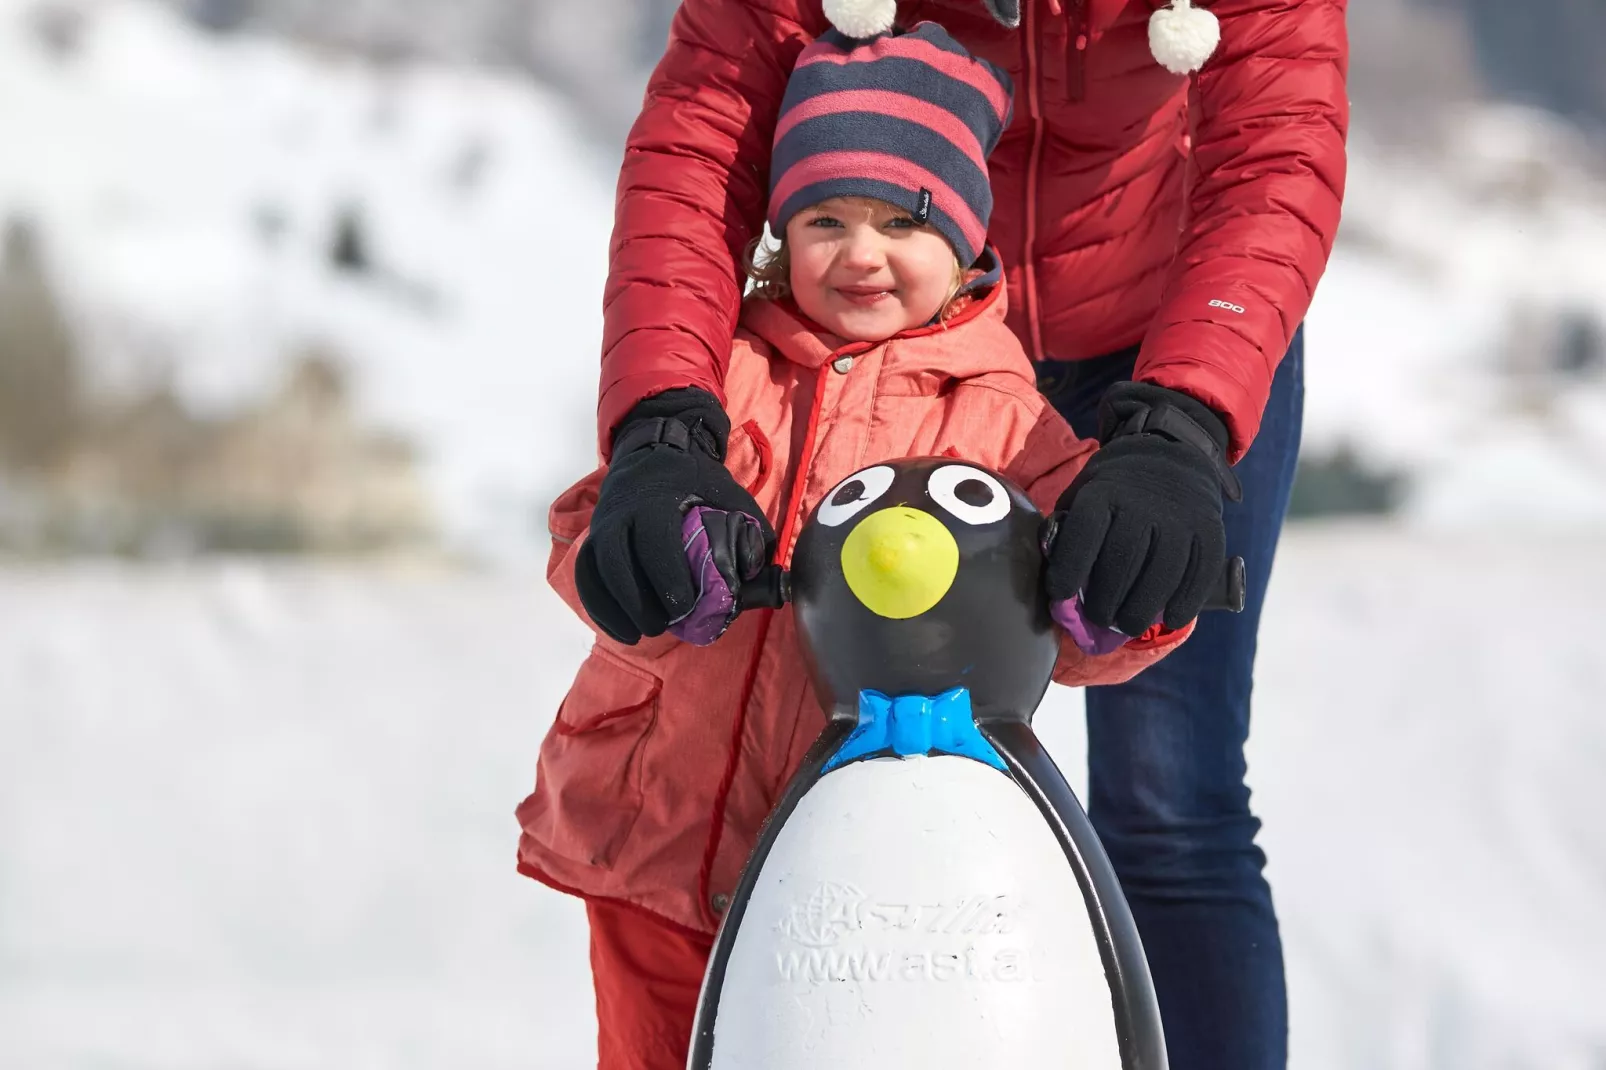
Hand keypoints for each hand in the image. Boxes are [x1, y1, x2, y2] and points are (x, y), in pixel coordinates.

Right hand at [576, 389, 775, 643]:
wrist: (656, 452)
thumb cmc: (698, 482)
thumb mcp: (731, 496)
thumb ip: (750, 534)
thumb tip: (762, 576)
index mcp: (657, 499)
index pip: (654, 541)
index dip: (667, 578)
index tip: (685, 607)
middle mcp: (622, 512)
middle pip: (617, 562)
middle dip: (639, 602)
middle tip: (665, 625)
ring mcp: (601, 527)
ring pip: (596, 572)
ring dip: (617, 609)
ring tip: (643, 633)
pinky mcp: (592, 541)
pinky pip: (585, 577)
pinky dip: (600, 608)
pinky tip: (622, 630)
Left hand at [1044, 381, 1240, 635]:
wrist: (1172, 456)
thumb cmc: (1115, 489)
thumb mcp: (1083, 493)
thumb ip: (1068, 530)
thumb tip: (1057, 583)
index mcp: (1104, 493)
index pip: (1084, 536)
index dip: (1069, 570)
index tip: (1060, 597)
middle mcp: (1143, 504)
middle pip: (1122, 563)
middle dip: (1105, 602)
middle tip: (1099, 619)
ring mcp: (1181, 519)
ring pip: (1161, 575)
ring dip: (1141, 610)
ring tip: (1128, 625)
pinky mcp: (1210, 532)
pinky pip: (1199, 574)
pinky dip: (1185, 603)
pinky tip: (1170, 618)